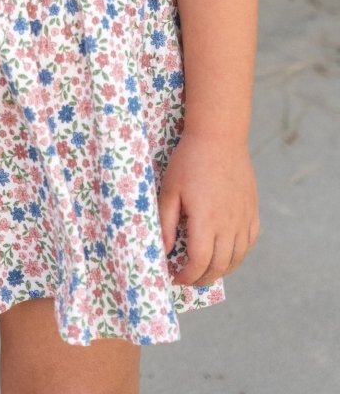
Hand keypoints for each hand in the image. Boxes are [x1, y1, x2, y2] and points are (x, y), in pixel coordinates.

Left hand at [158, 130, 259, 286]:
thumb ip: (167, 223)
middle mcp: (229, 225)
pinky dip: (238, 255)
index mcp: (206, 221)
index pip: (199, 263)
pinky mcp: (252, 211)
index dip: (187, 276)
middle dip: (202, 278)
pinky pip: (249, 242)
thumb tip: (166, 251)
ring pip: (236, 258)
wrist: (219, 137)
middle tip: (188, 279)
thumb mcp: (169, 190)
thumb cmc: (189, 161)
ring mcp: (244, 219)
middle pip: (219, 266)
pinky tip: (226, 253)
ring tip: (205, 270)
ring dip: (221, 270)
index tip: (175, 277)